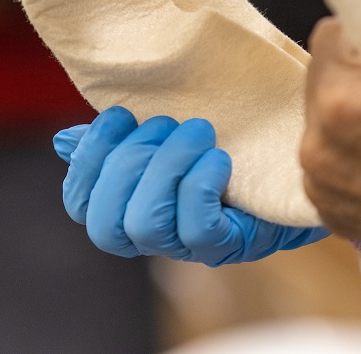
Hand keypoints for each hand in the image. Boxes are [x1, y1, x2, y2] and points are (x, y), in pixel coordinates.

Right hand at [55, 106, 328, 265]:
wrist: (294, 149)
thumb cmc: (224, 133)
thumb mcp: (167, 126)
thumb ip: (122, 133)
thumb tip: (65, 142)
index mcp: (131, 200)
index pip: (82, 204)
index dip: (88, 161)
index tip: (119, 115)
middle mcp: (156, 230)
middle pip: (108, 225)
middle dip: (129, 165)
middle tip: (167, 122)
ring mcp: (191, 243)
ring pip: (148, 228)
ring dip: (166, 170)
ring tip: (198, 132)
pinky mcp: (231, 245)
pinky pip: (198, 233)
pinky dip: (200, 188)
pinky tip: (219, 159)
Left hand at [300, 0, 360, 290]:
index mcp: (343, 99)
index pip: (330, 36)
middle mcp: (318, 144)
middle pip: (324, 80)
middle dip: (359, 73)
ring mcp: (322, 184)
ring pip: (325, 124)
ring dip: (354, 116)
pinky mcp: (333, 215)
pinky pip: (331, 166)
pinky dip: (355, 157)